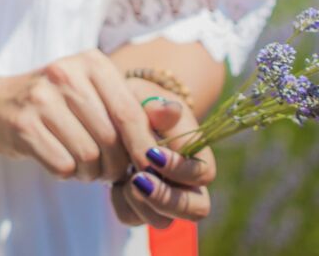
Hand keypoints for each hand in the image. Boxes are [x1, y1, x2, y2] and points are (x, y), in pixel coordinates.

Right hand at [0, 49, 165, 182]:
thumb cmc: (57, 104)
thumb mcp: (93, 93)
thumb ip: (132, 108)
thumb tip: (174, 123)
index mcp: (90, 62)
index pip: (129, 112)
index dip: (144, 146)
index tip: (150, 167)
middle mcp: (65, 73)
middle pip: (110, 138)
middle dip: (115, 164)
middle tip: (108, 169)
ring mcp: (40, 97)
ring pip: (88, 155)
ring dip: (91, 172)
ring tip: (84, 165)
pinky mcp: (22, 124)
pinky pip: (62, 165)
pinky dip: (67, 173)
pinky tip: (61, 162)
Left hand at [108, 90, 215, 229]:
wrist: (122, 110)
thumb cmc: (140, 103)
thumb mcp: (148, 97)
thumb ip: (159, 107)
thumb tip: (170, 109)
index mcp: (196, 155)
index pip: (203, 173)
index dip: (179, 168)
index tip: (151, 153)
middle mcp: (186, 183)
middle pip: (196, 209)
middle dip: (167, 198)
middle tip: (139, 178)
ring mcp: (164, 197)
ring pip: (165, 222)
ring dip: (144, 205)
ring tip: (127, 180)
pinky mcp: (141, 204)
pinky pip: (134, 218)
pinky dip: (122, 205)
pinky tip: (115, 184)